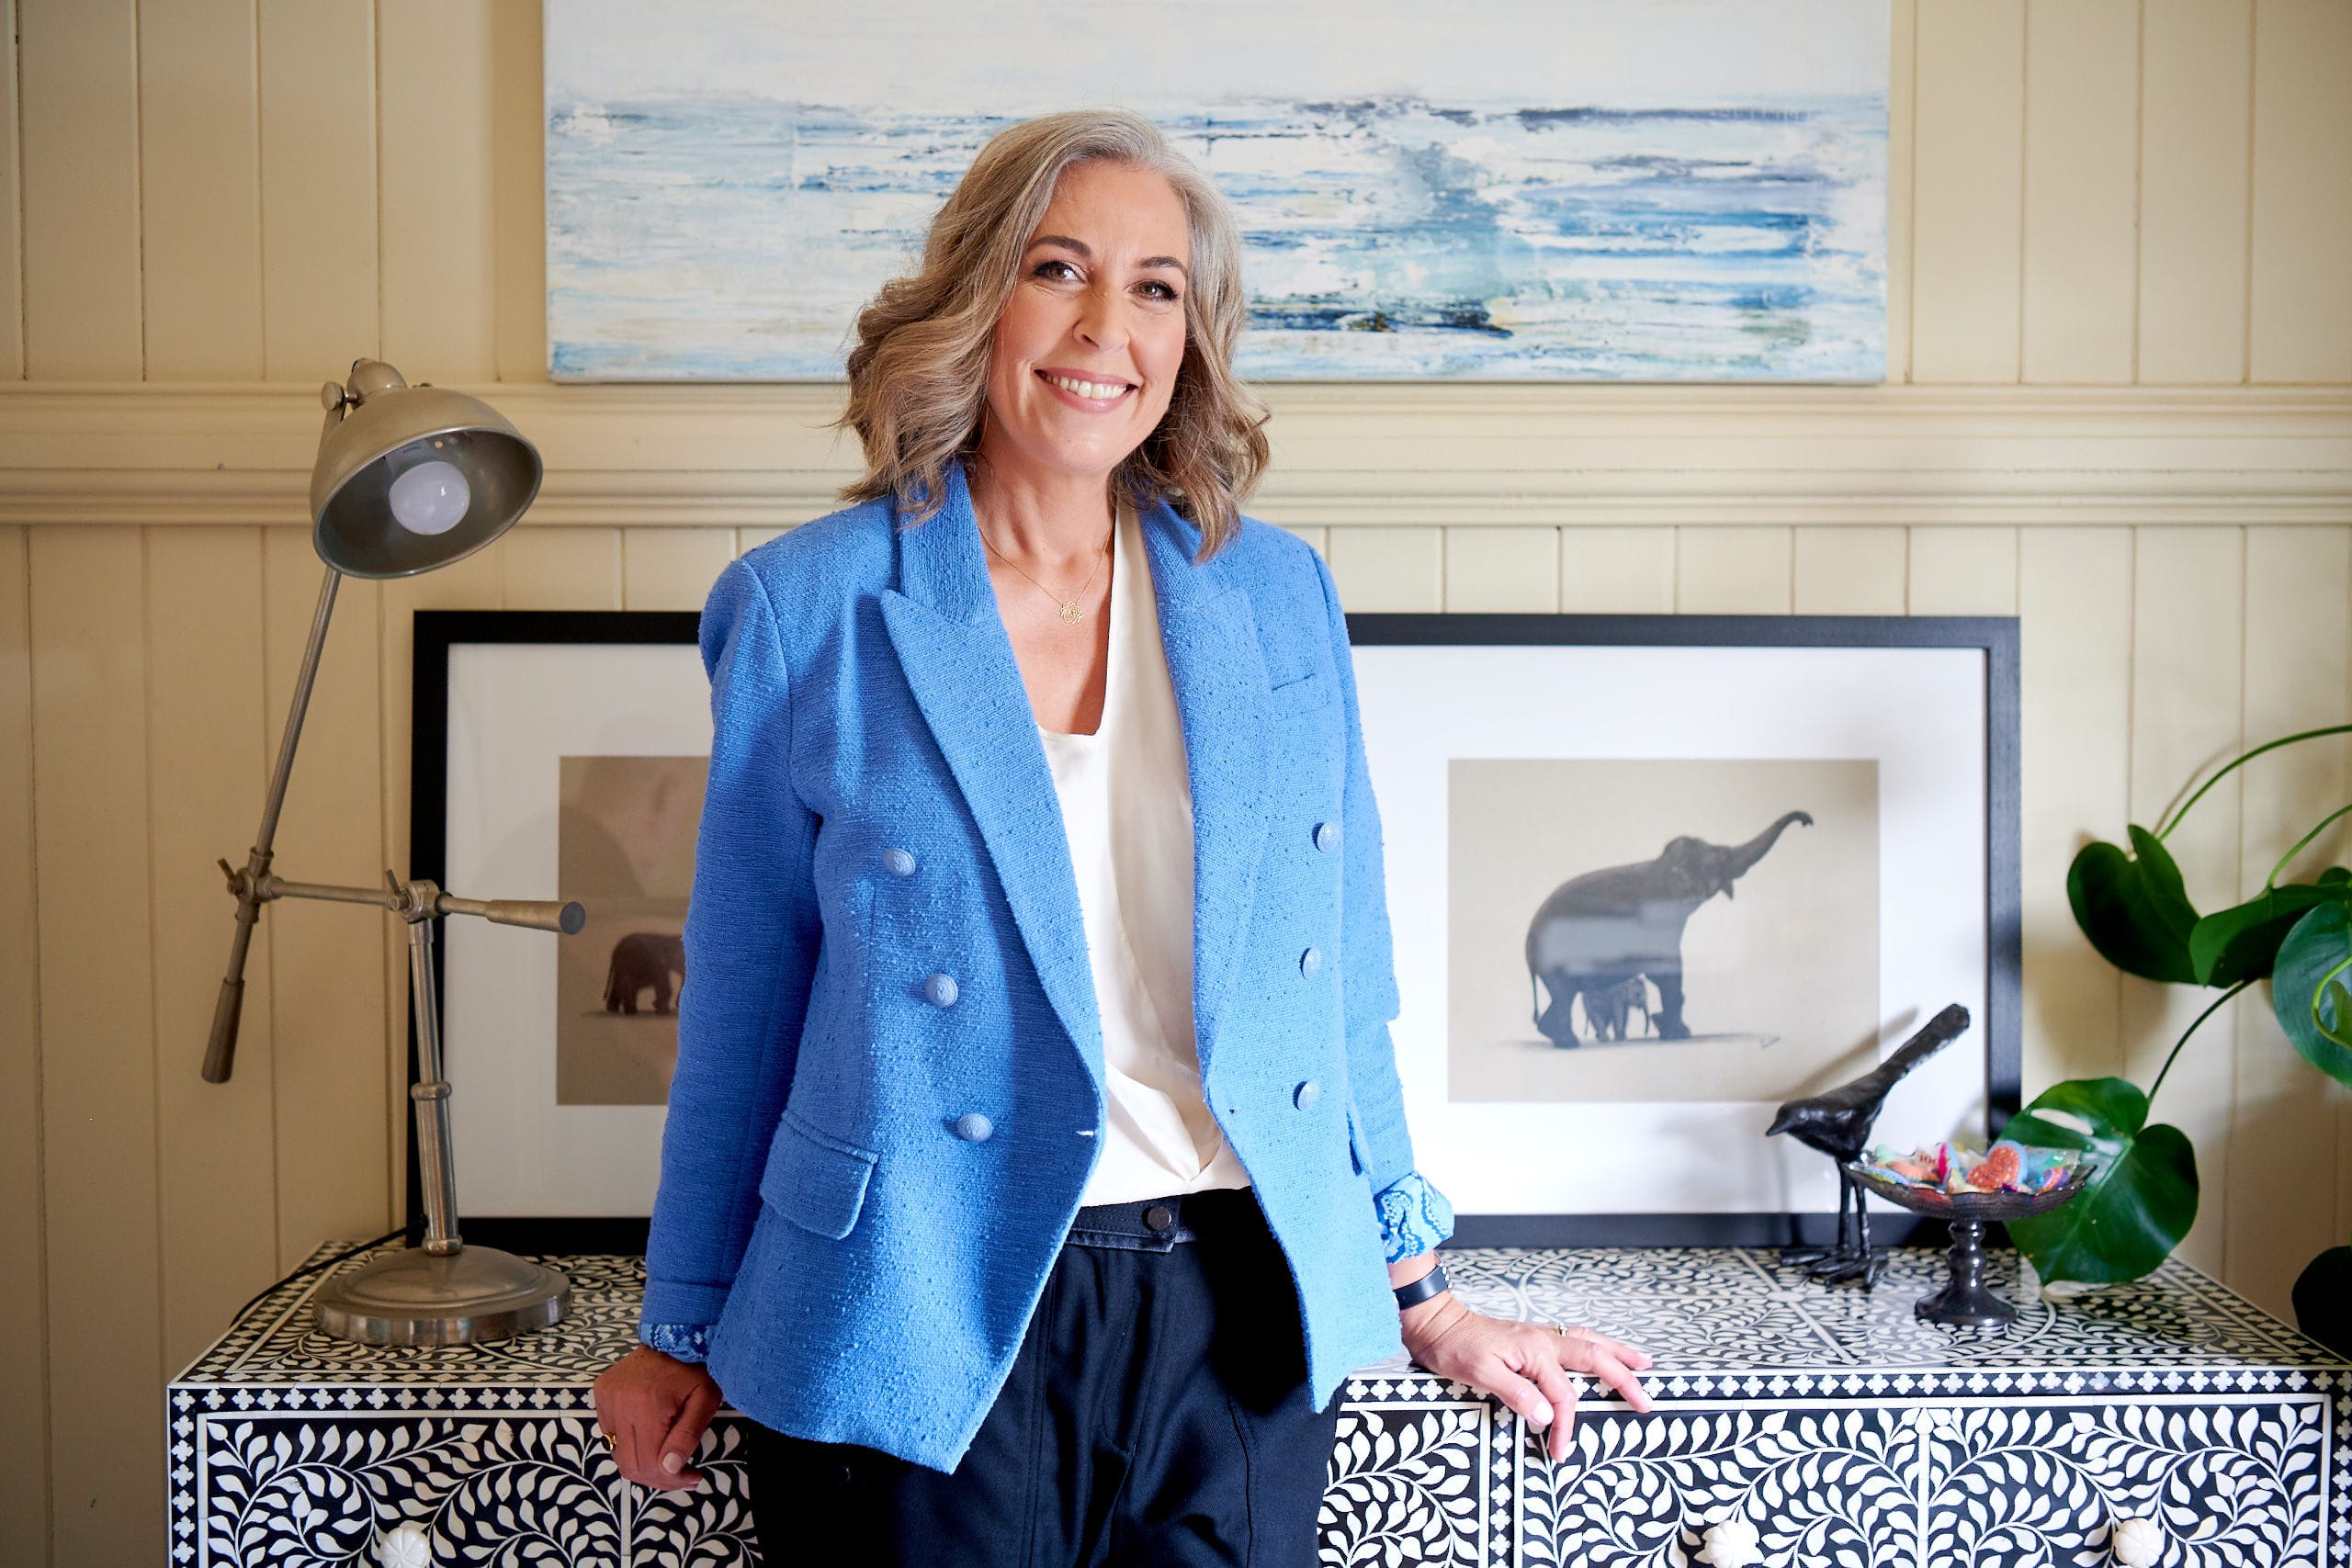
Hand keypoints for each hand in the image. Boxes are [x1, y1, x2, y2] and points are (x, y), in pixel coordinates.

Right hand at [592, 1345, 722, 1489]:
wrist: (673, 1333)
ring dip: (643, 1463)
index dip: (670, 1480)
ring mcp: (605, 1398)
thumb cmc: (695, 1368)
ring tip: (667, 1458)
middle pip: (630, 1464)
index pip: (649, 1463)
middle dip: (658, 1478)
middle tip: (681, 1475)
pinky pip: (611, 1434)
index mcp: (647, 1406)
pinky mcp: (600, 1394)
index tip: (693, 1477)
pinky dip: (630, 1443)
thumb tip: (670, 1469)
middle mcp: (619, 1404)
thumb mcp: (705, 1400)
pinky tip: (650, 1434)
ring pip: (618, 1453)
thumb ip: (688, 1436)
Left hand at [1398, 1294, 1652, 1461]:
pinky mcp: (1534, 1338)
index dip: (1565, 1426)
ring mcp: (1540, 1337)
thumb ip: (1515, 1393)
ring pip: (1590, 1343)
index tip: (1560, 1451)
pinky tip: (1603, 1351)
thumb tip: (1547, 1415)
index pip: (1562, 1396)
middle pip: (1595, 1358)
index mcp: (1533, 1351)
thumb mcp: (1479, 1373)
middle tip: (1646, 1401)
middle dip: (1624, 1380)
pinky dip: (1597, 1346)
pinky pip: (1576, 1340)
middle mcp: (1543, 1340)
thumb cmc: (1453, 1347)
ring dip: (1618, 1354)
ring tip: (1643, 1364)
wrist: (1436, 1322)